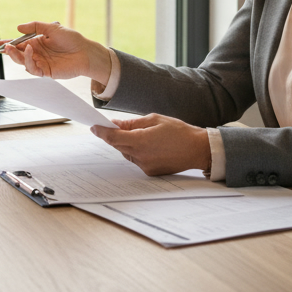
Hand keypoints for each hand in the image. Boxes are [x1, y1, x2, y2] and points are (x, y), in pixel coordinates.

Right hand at [0, 21, 110, 84]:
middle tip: (4, 47)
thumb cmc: (71, 39)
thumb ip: (35, 26)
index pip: (18, 44)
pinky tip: (30, 51)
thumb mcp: (51, 28)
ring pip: (23, 62)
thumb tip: (18, 27)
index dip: (7, 44)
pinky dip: (29, 61)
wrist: (85, 52)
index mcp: (36, 42)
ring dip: (16, 55)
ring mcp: (40, 63)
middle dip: (8, 51)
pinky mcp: (46, 71)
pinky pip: (33, 69)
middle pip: (17, 54)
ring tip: (13, 47)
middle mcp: (36, 53)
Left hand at [91, 114, 211, 176]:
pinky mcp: (150, 172)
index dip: (101, 132)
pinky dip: (136, 151)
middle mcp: (140, 156)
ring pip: (126, 152)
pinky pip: (136, 160)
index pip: (113, 137)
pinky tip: (149, 145)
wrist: (197, 150)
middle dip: (115, 135)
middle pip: (118, 145)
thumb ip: (133, 123)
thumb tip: (116, 123)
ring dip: (127, 143)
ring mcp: (145, 166)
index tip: (94, 127)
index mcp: (140, 140)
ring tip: (141, 135)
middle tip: (115, 126)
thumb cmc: (179, 132)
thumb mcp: (154, 120)